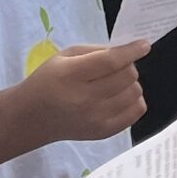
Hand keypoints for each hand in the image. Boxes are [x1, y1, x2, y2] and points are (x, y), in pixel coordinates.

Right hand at [18, 40, 147, 144]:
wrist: (32, 118)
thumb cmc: (49, 81)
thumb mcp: (64, 57)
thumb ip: (97, 51)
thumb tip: (128, 51)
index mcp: (71, 75)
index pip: (110, 62)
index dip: (131, 51)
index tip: (144, 45)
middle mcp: (84, 99)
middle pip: (126, 77)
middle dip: (128, 66)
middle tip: (118, 66)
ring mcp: (95, 119)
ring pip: (135, 93)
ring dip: (131, 83)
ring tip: (116, 83)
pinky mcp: (103, 132)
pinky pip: (136, 112)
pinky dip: (134, 101)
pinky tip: (120, 97)